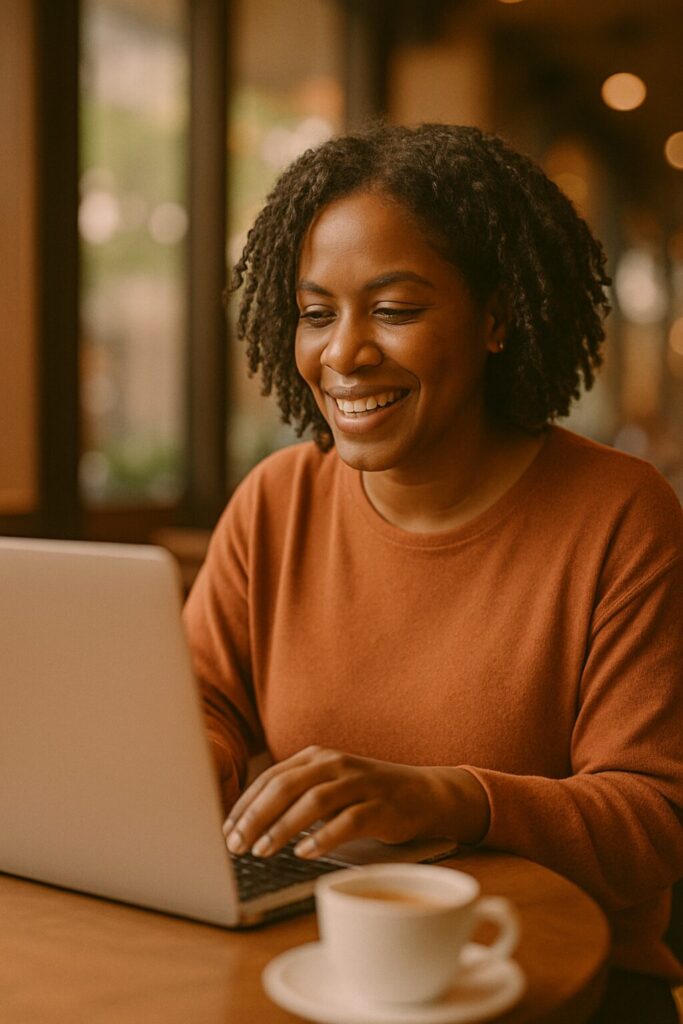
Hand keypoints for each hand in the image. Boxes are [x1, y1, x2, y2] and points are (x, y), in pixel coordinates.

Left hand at [223, 745, 488, 859]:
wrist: (424, 792)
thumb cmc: (367, 794)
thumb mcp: (329, 785)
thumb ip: (296, 795)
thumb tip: (248, 823)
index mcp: (317, 757)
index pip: (271, 777)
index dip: (245, 804)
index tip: (226, 831)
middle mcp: (335, 764)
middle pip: (286, 786)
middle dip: (256, 816)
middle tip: (237, 844)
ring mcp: (359, 783)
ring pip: (313, 802)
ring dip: (283, 827)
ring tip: (262, 850)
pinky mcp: (380, 805)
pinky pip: (348, 821)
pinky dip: (323, 836)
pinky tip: (305, 852)